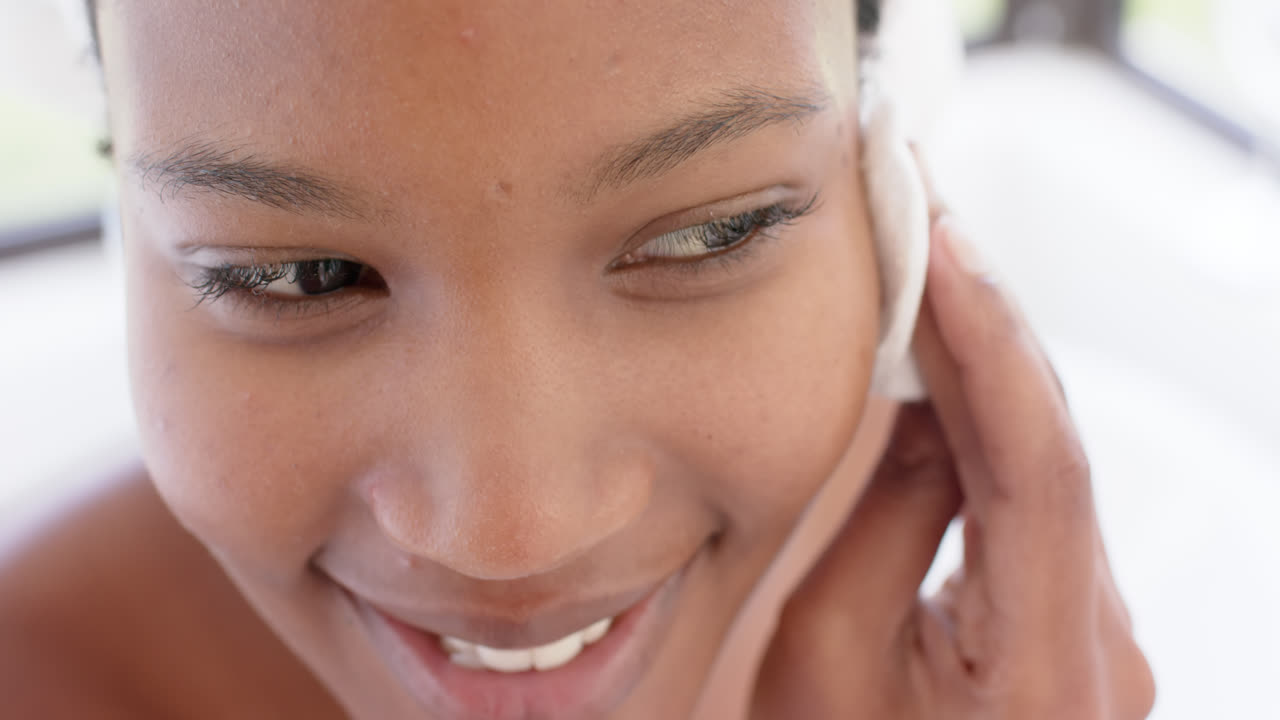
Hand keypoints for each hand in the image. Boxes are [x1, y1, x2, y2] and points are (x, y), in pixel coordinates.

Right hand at [750, 166, 1155, 718]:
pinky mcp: (1071, 622)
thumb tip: (920, 403)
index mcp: (1048, 671)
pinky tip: (938, 367)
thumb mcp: (820, 660)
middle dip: (986, 321)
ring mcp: (1097, 632)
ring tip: (918, 269)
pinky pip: (1036, 497)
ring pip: (1048, 462)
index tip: (935, 241)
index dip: (987, 337)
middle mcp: (1104, 642)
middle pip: (1054, 445)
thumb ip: (879, 524)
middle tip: (918, 218)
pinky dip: (986, 422)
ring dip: (984, 363)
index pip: (1037, 463)